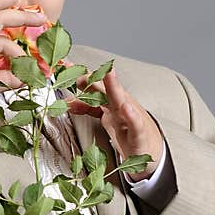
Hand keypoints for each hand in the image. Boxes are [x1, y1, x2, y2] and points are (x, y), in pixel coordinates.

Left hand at [64, 61, 162, 180]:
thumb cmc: (128, 130)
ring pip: (121, 101)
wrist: (150, 149)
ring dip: (114, 87)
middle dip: (93, 78)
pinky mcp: (139, 135)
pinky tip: (126, 108)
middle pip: (105, 89)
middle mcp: (120, 105)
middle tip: (79, 69)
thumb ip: (87, 107)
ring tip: (109, 73)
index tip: (64, 65)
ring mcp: (130, 118)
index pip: (94, 85)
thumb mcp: (105, 117)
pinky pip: (135, 125)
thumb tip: (68, 101)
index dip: (79, 76)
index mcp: (110, 100)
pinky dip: (132, 116)